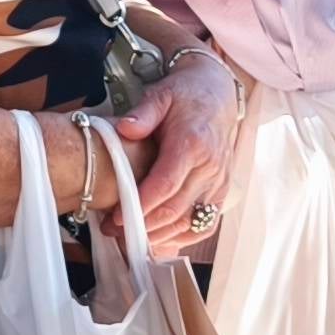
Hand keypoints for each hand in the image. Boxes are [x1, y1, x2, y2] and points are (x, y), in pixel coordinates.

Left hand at [111, 56, 245, 257]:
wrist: (218, 93)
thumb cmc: (184, 95)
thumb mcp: (160, 95)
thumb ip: (142, 113)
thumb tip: (124, 130)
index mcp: (192, 144)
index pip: (166, 184)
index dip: (141, 205)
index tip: (117, 219)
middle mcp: (210, 167)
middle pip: (176, 208)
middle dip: (143, 226)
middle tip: (113, 232)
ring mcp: (219, 181)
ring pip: (191, 221)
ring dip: (161, 236)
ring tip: (130, 241)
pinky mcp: (221, 190)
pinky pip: (206, 222)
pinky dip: (184, 236)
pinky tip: (160, 241)